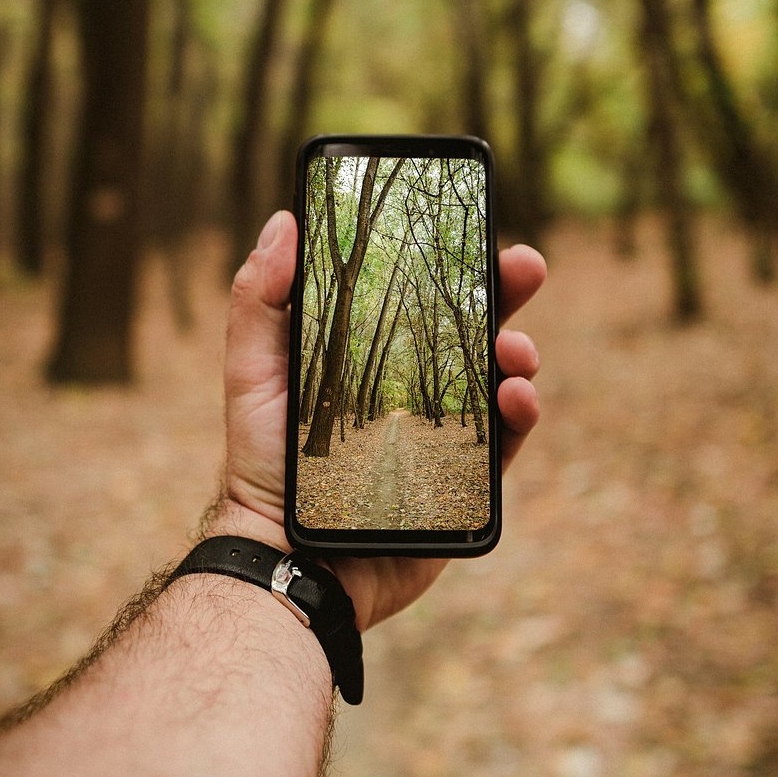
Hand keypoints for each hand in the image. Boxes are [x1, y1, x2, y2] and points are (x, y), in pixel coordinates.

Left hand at [199, 210, 545, 630]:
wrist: (285, 555)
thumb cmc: (262, 464)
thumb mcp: (251, 373)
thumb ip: (259, 300)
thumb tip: (284, 222)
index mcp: (374, 354)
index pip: (422, 298)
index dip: (454, 264)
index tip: (478, 229)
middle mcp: (415, 387)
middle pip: (475, 329)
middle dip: (509, 294)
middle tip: (526, 265)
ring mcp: (444, 433)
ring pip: (501, 380)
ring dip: (520, 353)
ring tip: (515, 349)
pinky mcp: (465, 484)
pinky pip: (506, 444)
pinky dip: (521, 415)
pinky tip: (517, 396)